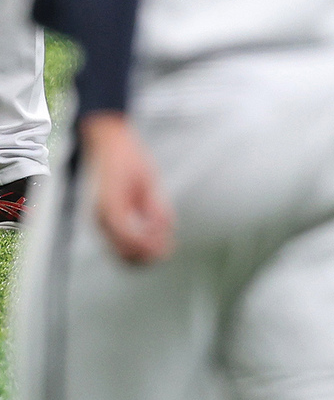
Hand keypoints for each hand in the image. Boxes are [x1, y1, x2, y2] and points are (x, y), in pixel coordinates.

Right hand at [81, 112, 172, 263]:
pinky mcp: (104, 221)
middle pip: (122, 254)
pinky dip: (137, 246)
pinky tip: (153, 234)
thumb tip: (166, 229)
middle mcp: (100, 218)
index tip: (168, 244)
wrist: (108, 144)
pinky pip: (119, 244)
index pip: (128, 239)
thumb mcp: (148, 180)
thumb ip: (155, 207)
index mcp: (109, 206)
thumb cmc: (128, 158)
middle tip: (169, 247)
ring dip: (142, 254)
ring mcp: (99, 221)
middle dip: (147, 256)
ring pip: (120, 254)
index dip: (150, 246)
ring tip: (164, 241)